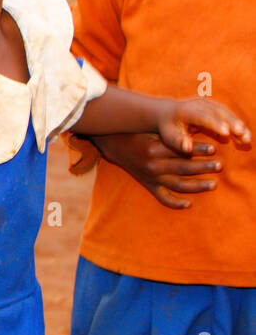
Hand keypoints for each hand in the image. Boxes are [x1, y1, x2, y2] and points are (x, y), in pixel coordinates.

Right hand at [93, 132, 227, 209]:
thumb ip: (173, 134)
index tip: (213, 148)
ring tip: (213, 184)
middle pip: (184, 168)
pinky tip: (189, 204)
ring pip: (178, 185)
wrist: (115, 145)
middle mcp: (153, 165)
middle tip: (219, 166)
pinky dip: (175, 203)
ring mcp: (151, 177)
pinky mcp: (148, 185)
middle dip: (204, 167)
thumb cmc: (138, 134)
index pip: (181, 151)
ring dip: (198, 186)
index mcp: (154, 149)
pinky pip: (163, 197)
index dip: (199, 149)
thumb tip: (198, 131)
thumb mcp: (153, 130)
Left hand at [156, 97, 249, 156]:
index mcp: (186, 111)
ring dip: (238, 126)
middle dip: (233, 124)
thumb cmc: (168, 129)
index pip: (203, 117)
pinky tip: (245, 138)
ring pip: (226, 114)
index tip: (227, 133)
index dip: (215, 124)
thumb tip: (187, 148)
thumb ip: (178, 142)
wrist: (167, 113)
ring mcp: (208, 104)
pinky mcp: (215, 107)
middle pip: (219, 113)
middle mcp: (199, 105)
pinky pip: (228, 116)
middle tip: (244, 137)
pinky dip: (237, 126)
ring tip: (248, 140)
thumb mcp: (169, 136)